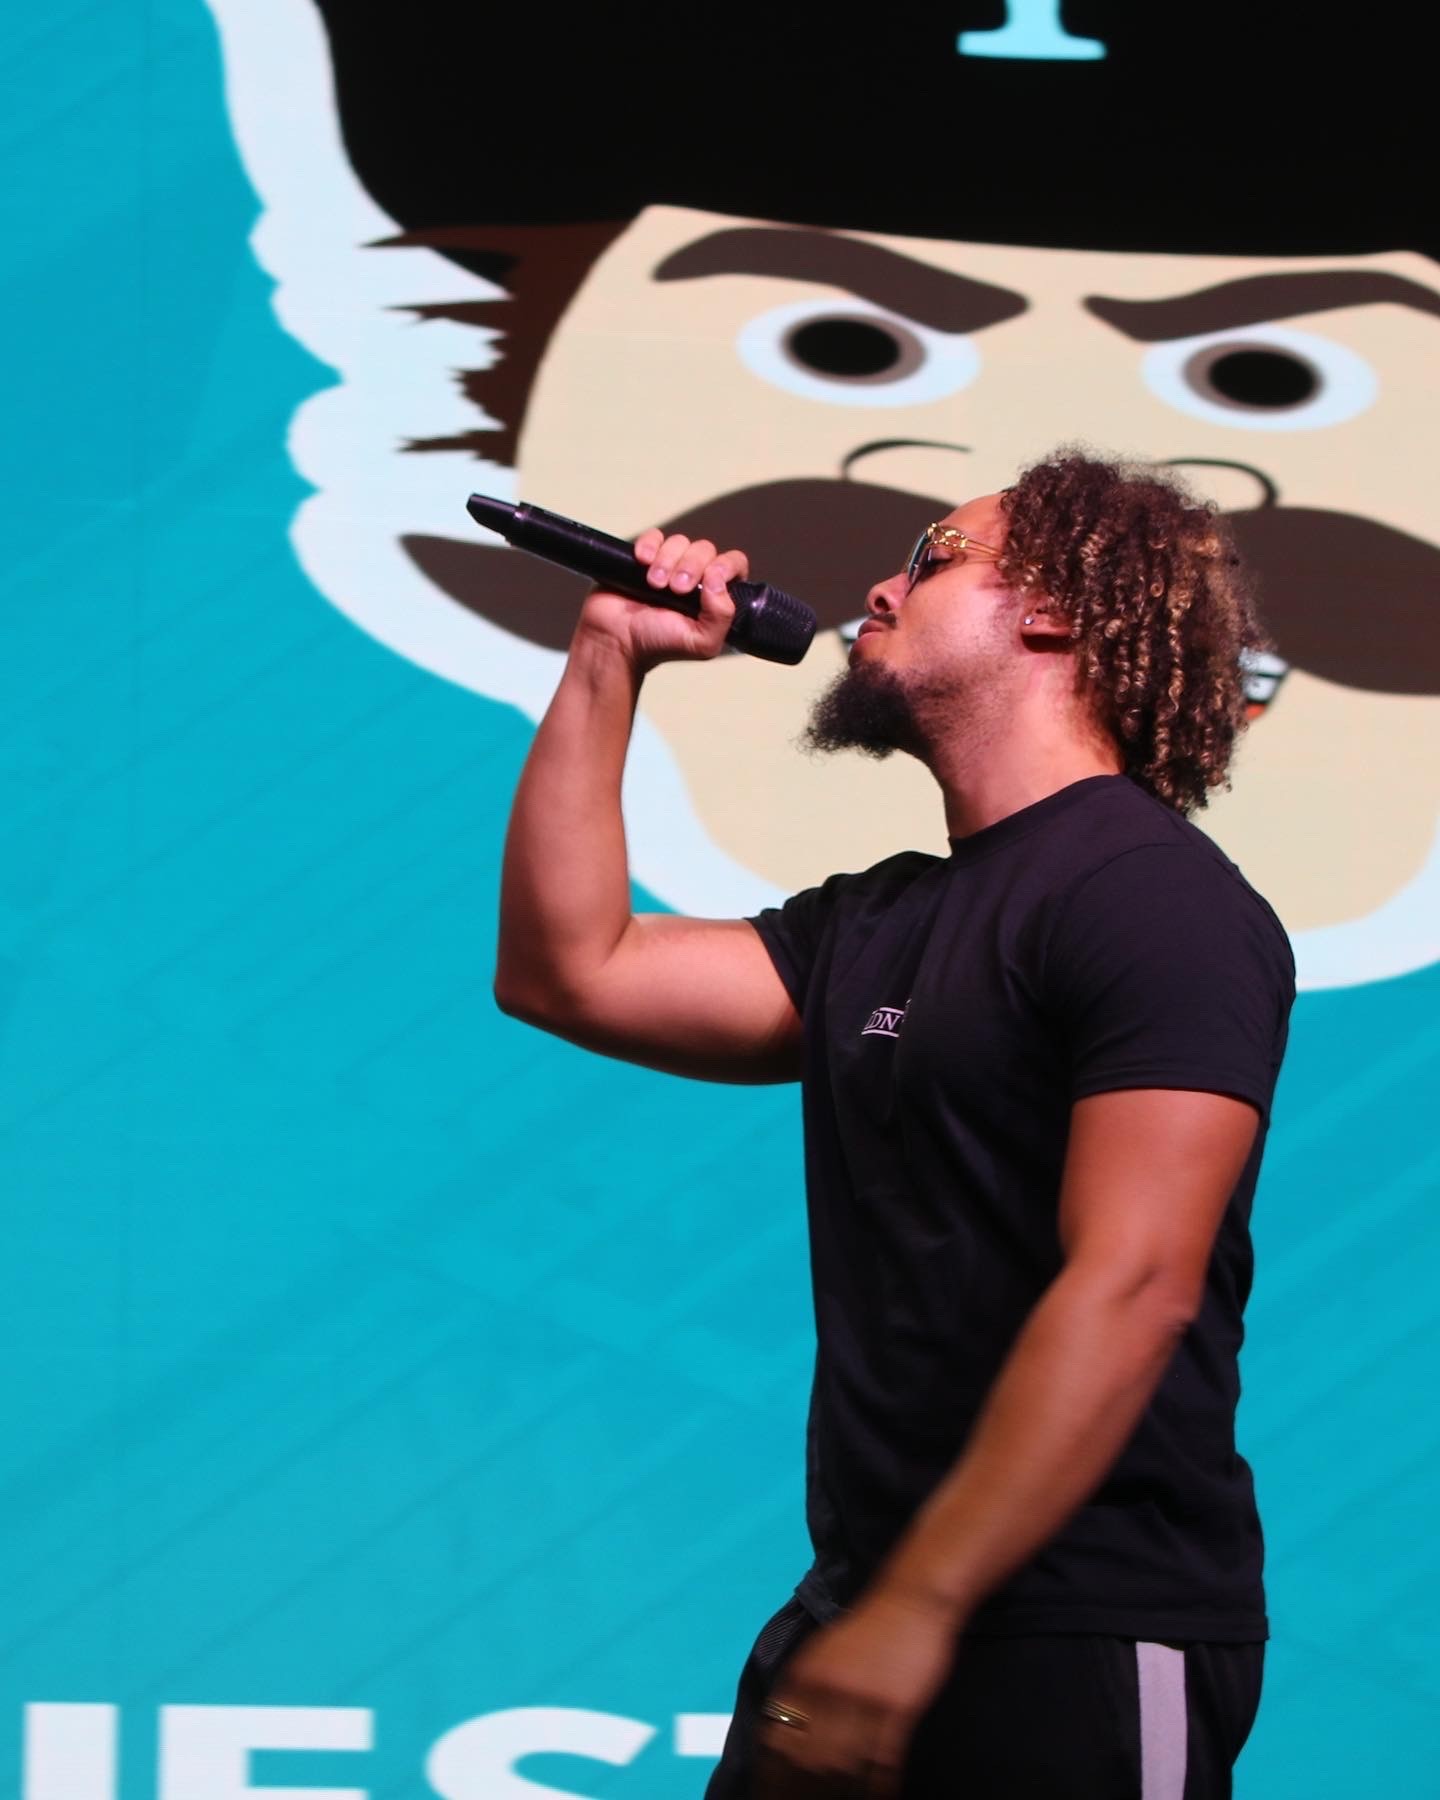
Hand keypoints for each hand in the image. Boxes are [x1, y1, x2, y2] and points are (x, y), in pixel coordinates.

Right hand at [576, 531, 745, 670]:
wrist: (614, 640)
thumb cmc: (656, 644)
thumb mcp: (701, 643)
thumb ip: (722, 616)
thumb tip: (718, 580)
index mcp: (713, 597)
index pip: (734, 564)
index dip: (725, 565)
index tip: (709, 579)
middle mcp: (694, 578)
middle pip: (705, 549)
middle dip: (691, 566)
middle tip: (675, 589)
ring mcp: (668, 566)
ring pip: (679, 542)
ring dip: (667, 560)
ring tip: (654, 584)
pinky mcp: (644, 557)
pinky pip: (654, 536)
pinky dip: (649, 545)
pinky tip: (641, 562)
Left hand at [754, 1585, 958, 1795]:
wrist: (910, 1600)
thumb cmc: (867, 1632)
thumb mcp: (820, 1654)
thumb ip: (800, 1693)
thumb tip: (779, 1735)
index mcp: (802, 1678)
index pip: (777, 1741)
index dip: (772, 1779)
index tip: (771, 1799)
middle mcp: (826, 1691)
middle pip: (806, 1760)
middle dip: (799, 1794)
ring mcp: (862, 1700)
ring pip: (842, 1766)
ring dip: (837, 1796)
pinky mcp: (896, 1708)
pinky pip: (881, 1761)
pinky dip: (876, 1787)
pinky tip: (876, 1797)